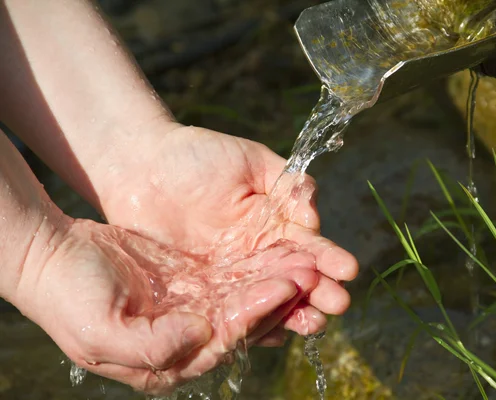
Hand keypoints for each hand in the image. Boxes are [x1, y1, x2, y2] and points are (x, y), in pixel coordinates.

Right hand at [15, 217, 319, 394]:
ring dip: (276, 278)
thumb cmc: (69, 298)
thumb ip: (153, 347)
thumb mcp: (100, 332)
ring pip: (245, 294)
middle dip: (279, 298)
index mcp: (169, 360)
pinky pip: (234, 271)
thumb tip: (201, 335)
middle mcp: (188, 336)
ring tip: (308, 259)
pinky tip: (282, 247)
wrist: (54, 255)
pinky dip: (258, 262)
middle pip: (244, 320)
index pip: (224, 342)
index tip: (283, 289)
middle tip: (312, 274)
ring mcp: (193, 305)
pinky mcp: (194, 277)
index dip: (255, 317)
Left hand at [100, 124, 357, 336]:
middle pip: (292, 277)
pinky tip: (272, 335)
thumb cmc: (196, 155)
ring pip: (265, 298)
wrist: (139, 166)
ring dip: (291, 312)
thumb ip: (286, 184)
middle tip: (338, 304)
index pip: (306, 244)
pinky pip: (229, 310)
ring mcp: (229, 275)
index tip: (348, 270)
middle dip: (318, 291)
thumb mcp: (249, 160)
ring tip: (314, 324)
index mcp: (271, 222)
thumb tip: (313, 219)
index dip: (327, 257)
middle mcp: (255, 253)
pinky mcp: (200, 291)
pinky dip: (251, 323)